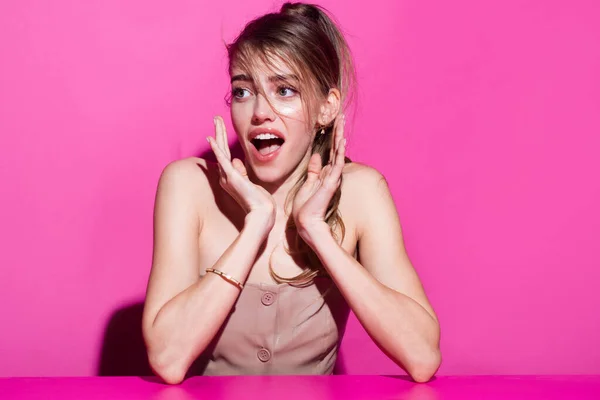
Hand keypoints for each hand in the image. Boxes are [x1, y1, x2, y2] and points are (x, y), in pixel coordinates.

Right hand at [207, 116, 275, 228]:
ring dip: (218, 133)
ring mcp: (228, 177)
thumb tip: (236, 161)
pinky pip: (222, 160)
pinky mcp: (231, 177)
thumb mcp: (250, 184)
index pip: (225, 156)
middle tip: (217, 118)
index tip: (219, 130)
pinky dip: (216, 149)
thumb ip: (242, 173)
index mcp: (230, 178)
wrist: (262, 213)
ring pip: (221, 150)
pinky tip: (211, 138)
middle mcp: (226, 176)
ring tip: (216, 119)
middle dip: (219, 132)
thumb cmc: (259, 202)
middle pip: (221, 150)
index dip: (221, 142)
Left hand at [292, 114, 345, 237]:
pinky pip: (337, 164)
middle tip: (341, 116)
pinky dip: (339, 152)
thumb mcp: (308, 183)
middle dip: (337, 131)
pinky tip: (342, 141)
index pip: (329, 151)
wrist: (306, 221)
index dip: (331, 136)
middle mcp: (331, 173)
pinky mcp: (331, 183)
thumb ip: (314, 170)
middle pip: (335, 148)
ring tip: (342, 122)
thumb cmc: (305, 206)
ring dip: (340, 137)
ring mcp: (332, 177)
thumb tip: (316, 157)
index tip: (333, 122)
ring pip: (338, 153)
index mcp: (324, 173)